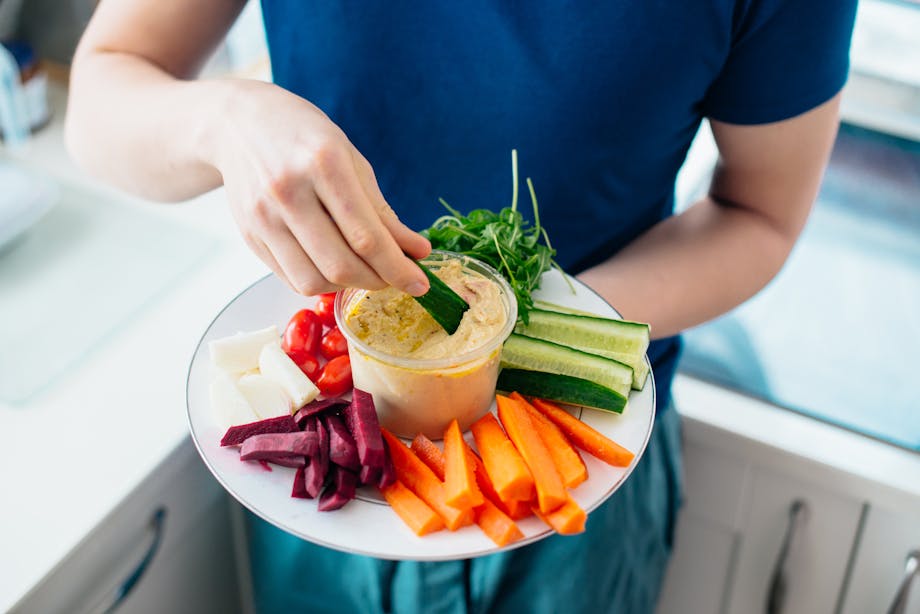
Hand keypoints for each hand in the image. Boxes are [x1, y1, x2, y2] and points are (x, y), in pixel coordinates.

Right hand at [207, 80, 430, 295]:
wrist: (239, 124)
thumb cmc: (304, 138)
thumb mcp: (351, 160)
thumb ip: (382, 211)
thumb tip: (416, 252)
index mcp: (323, 164)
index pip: (366, 236)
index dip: (398, 267)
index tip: (420, 282)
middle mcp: (289, 192)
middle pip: (340, 264)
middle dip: (378, 281)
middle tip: (397, 279)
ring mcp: (264, 217)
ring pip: (314, 280)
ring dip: (348, 286)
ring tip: (366, 271)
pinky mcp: (250, 236)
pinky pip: (292, 278)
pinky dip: (322, 281)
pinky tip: (335, 266)